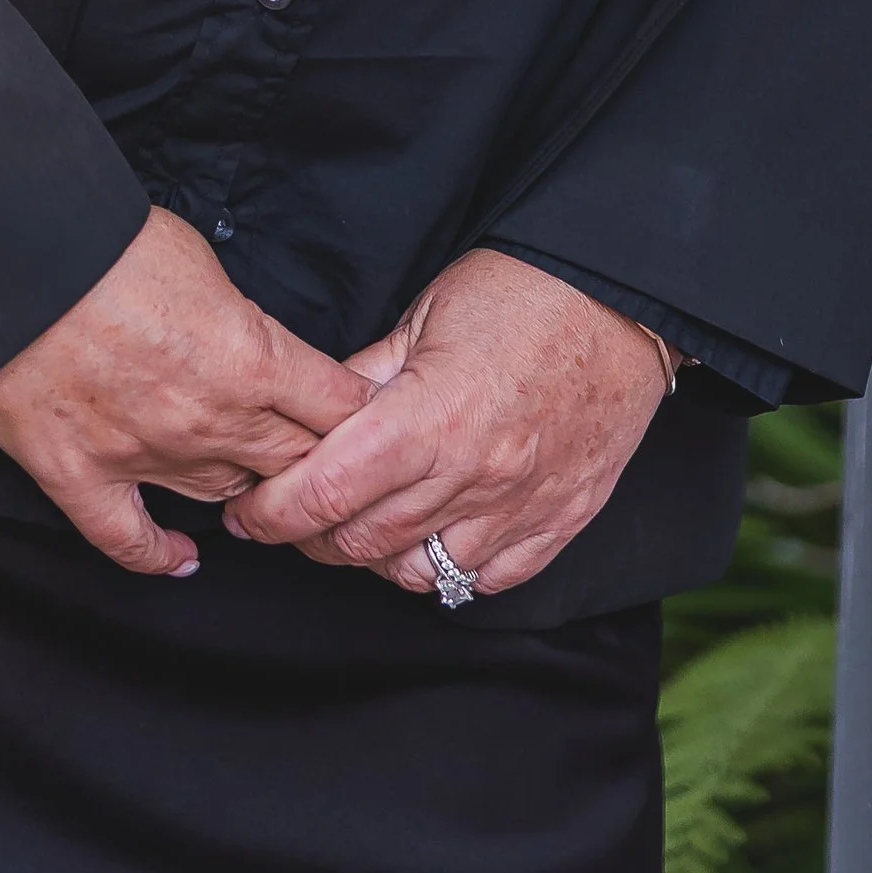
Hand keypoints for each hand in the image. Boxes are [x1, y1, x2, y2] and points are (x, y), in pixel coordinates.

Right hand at [0, 206, 374, 578]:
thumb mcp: (199, 258)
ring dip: (243, 491)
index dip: (355, 412)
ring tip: (253, 487)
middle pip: (294, 463)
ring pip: (224, 499)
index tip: (358, 411)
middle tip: (317, 455)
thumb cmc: (103, 237)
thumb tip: (252, 345)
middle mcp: (209, 421)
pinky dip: (159, 555)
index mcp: (248, 358)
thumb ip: (238, 318)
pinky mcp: (80, 476)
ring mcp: (144, 456)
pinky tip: (181, 557)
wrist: (8, 254)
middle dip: (313, 458)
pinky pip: (129, 540)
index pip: (338, 409)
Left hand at [222, 248, 668, 595]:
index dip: (273, 513)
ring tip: (357, 526)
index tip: (247, 513)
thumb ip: (364, 376)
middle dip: (311, 537)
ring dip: (375, 559)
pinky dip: (446, 570)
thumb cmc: (521, 293)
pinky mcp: (558, 524)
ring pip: (419, 574)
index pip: (328, 493)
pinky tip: (427, 538)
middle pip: (363, 543)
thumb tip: (310, 415)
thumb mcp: (424, 316)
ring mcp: (520, 508)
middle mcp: (474, 476)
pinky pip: (485, 580)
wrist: (624, 304)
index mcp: (431, 418)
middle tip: (289, 516)